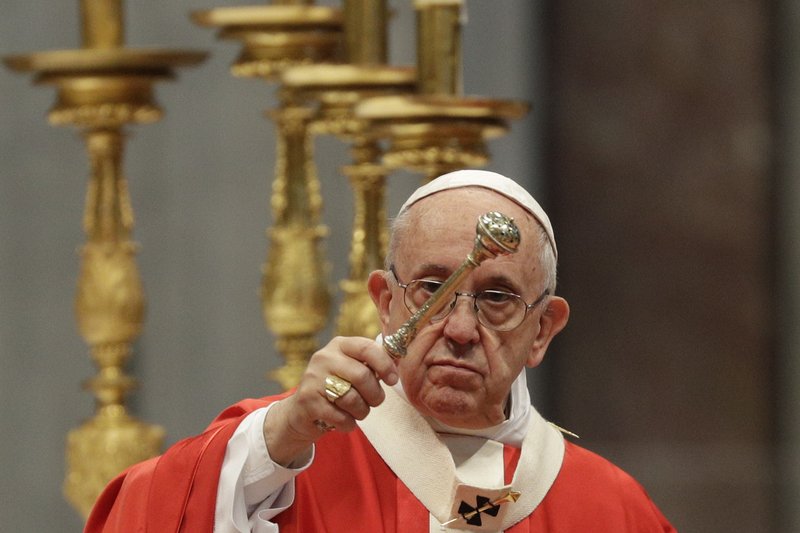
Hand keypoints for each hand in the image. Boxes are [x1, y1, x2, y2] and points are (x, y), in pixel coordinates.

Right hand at [263, 336, 397, 465]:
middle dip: (375, 395)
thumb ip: (371, 364)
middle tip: (374, 402)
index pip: (367, 348)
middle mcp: (324, 358)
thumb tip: (399, 360)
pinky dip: (348, 424)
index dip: (385, 364)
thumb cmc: (336, 389)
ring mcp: (313, 378)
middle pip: (362, 376)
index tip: (392, 380)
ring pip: (352, 399)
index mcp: (339, 345)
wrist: (300, 412)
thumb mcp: (350, 369)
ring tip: (356, 412)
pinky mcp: (308, 401)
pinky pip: (341, 417)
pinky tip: (343, 421)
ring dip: (362, 411)